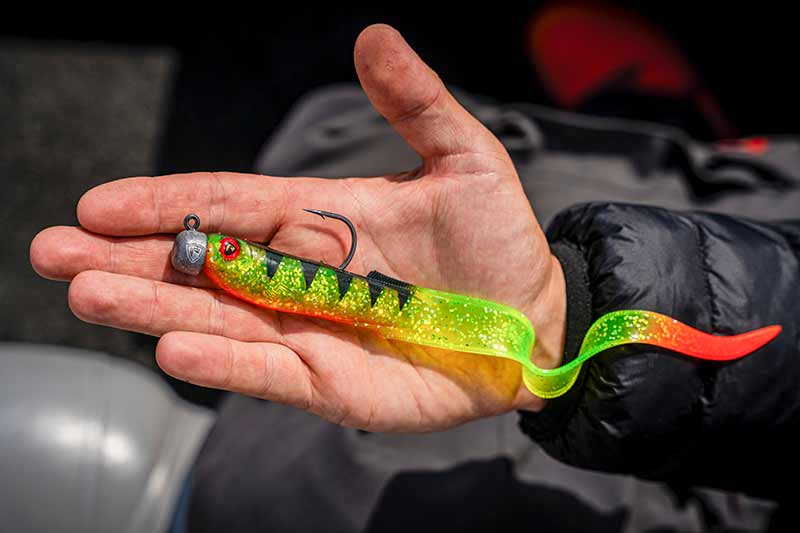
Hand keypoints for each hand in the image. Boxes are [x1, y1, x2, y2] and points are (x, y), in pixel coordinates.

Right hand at [30, 24, 565, 431]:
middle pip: (201, 264)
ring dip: (154, 309)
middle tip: (52, 253)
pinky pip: (268, 371)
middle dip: (129, 259)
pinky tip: (174, 348)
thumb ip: (416, 103)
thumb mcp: (465, 161)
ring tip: (88, 295)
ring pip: (218, 318)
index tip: (96, 203)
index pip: (227, 203)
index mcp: (319, 219)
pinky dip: (223, 361)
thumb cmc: (499, 241)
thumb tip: (373, 36)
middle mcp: (299, 276)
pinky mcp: (330, 384)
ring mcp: (309, 331)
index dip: (163, 202)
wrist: (534, 320)